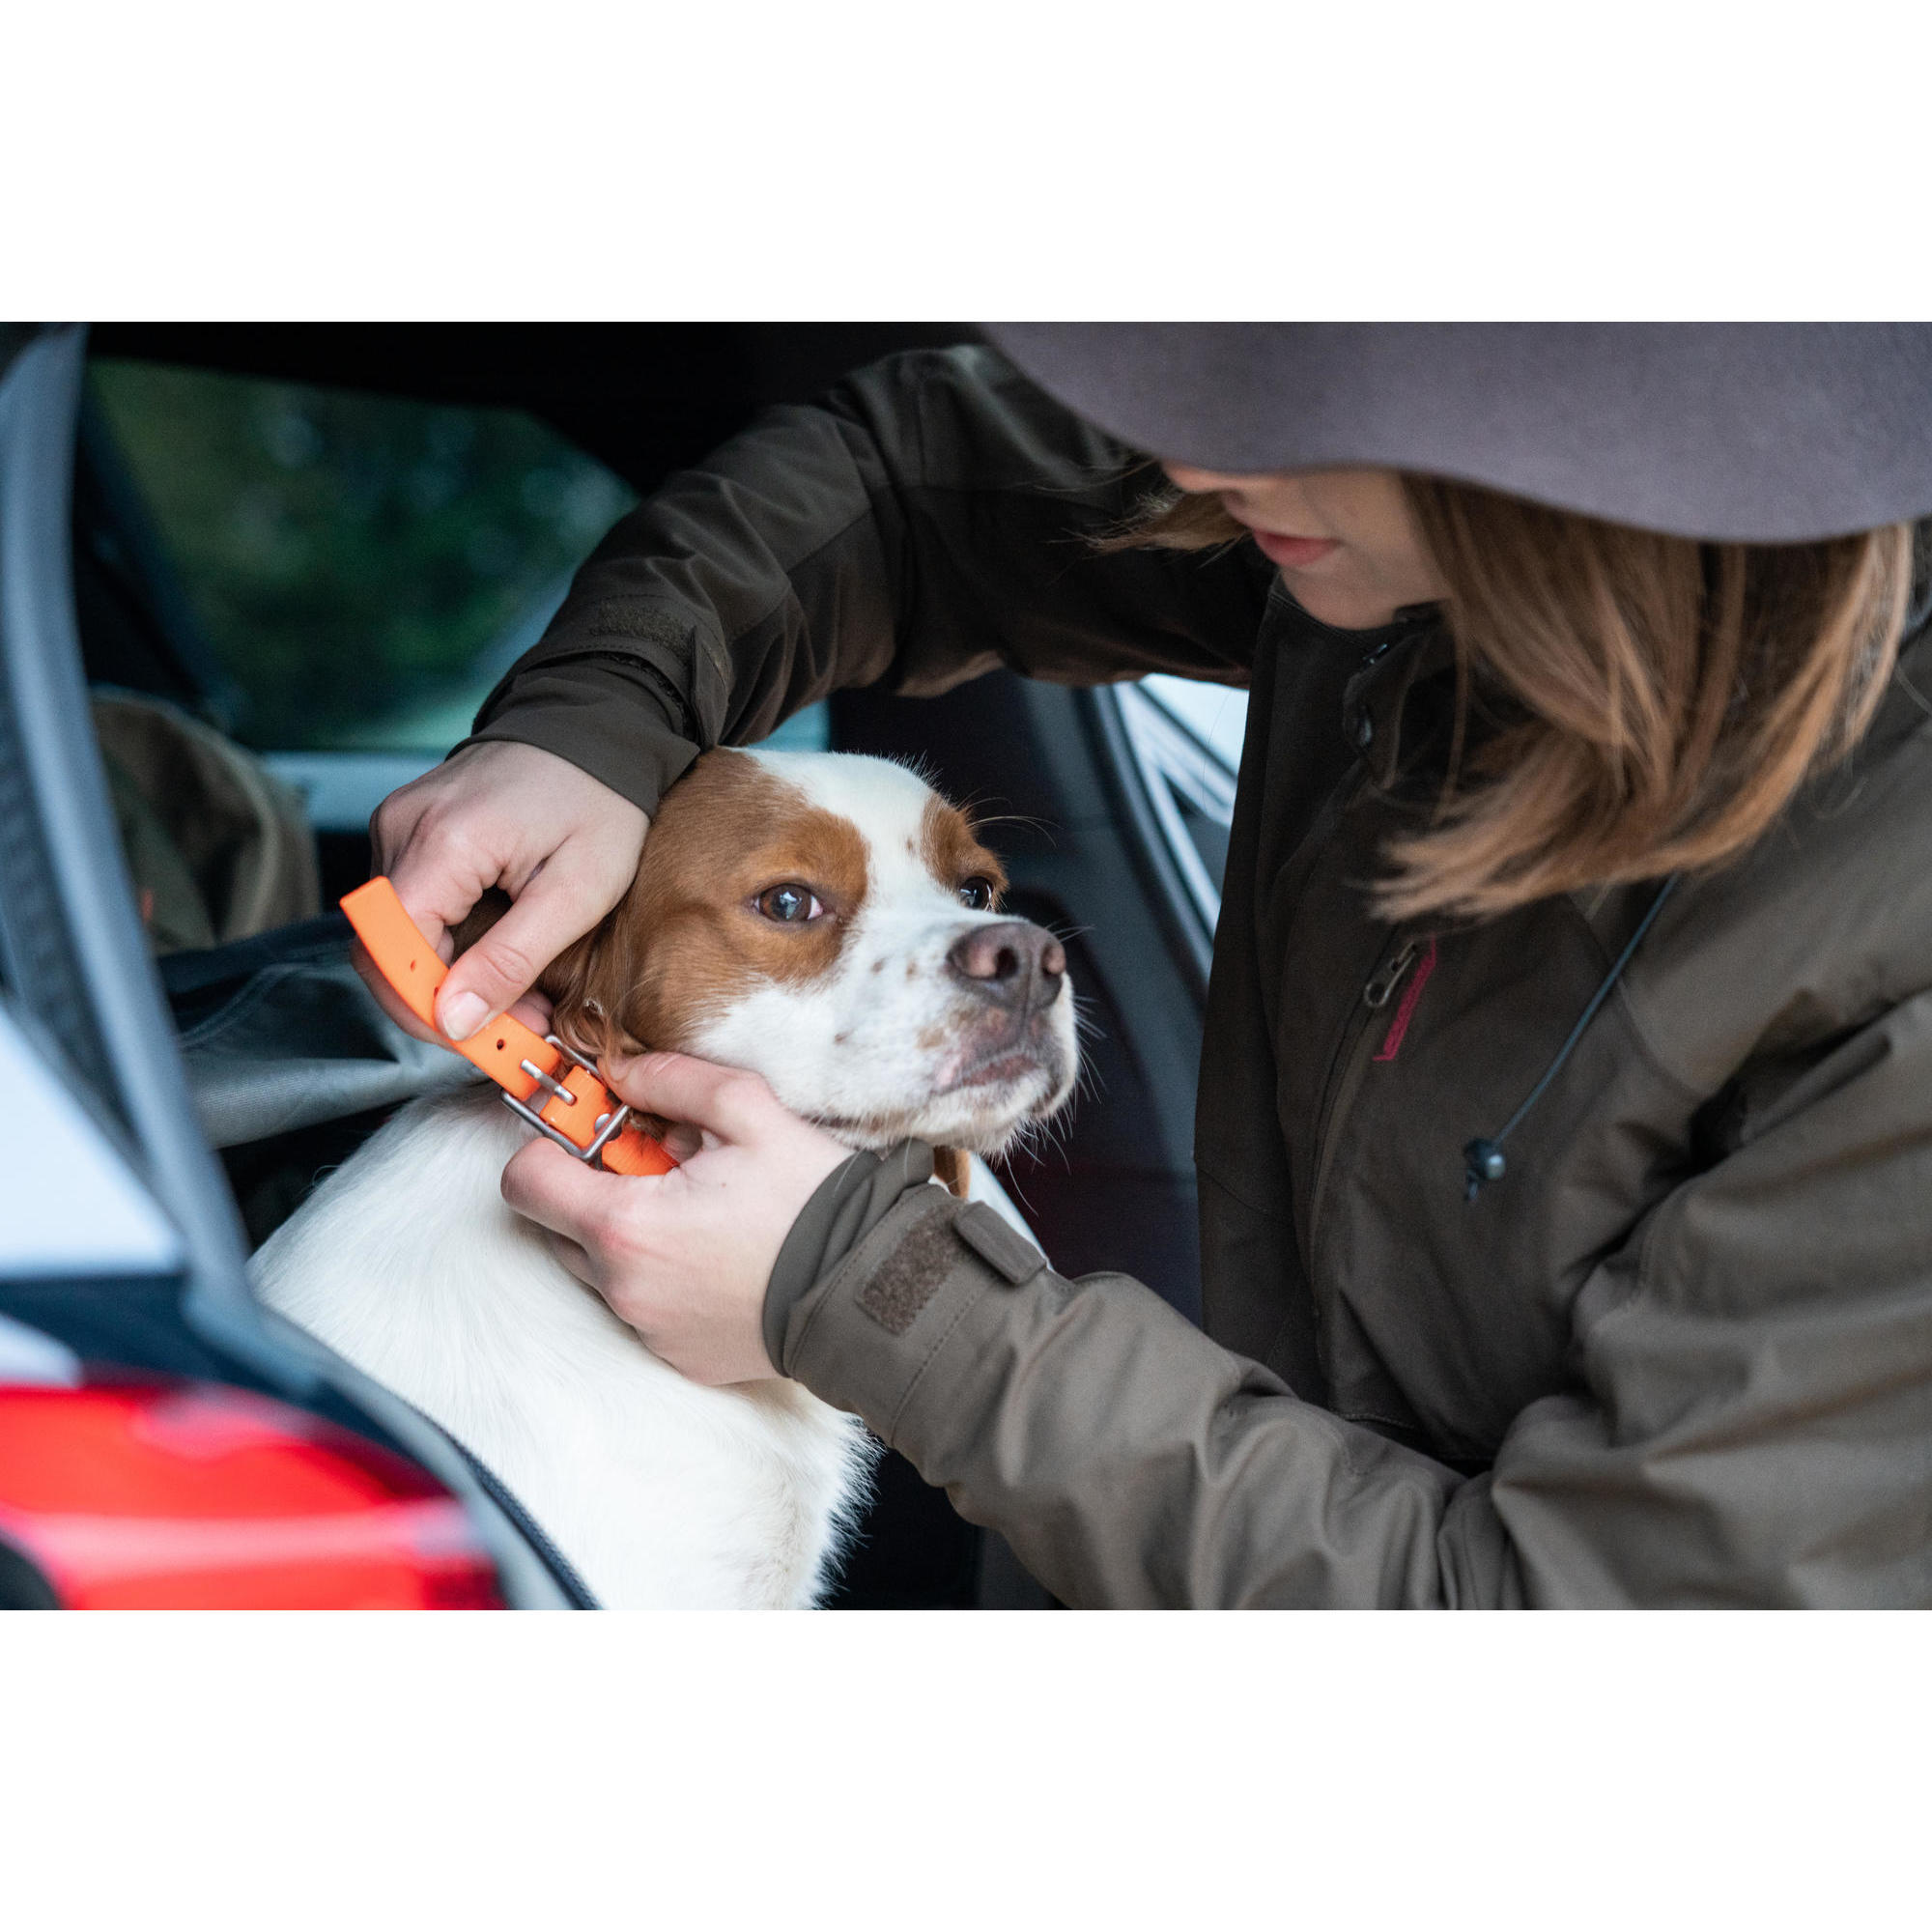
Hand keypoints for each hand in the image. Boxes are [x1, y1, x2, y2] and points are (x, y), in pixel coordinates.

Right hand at [364, 741, 647, 1043]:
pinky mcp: (407, 830)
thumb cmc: (598, 802)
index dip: (426, 1008)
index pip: (392, 949)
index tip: (484, 1043)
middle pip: (380, 947)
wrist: (596, 731)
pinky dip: (442, 948)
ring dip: (442, 981)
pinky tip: (492, 963)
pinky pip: (405, 907)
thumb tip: (455, 1020)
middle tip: (509, 1034)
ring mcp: (398, 825)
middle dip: (437, 1006)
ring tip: (515, 1001)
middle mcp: (402, 828)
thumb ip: (511, 959)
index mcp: (444, 841)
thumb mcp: (577, 892)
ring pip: (389, 934)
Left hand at [500, 1052, 853, 1384]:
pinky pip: (643, 1307)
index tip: (587, 1130)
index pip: (524, 1182)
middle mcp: (622, 1287)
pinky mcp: (677, 1355)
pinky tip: (718, 1255)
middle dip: (592, 1190)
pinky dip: (663, 1277)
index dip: (546, 1145)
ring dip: (629, 1235)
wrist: (868, 1292)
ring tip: (699, 1213)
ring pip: (601, 1269)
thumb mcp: (749, 1111)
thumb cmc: (813, 1204)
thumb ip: (671, 1080)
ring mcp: (648, 1329)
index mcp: (626, 1225)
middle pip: (556, 1227)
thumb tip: (622, 1072)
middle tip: (660, 1167)